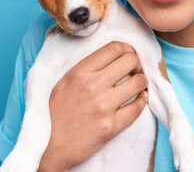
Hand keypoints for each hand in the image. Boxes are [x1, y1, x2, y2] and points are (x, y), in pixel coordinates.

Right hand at [37, 41, 148, 171]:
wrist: (51, 146)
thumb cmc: (56, 113)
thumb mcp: (64, 82)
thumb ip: (86, 68)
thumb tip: (111, 56)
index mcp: (80, 72)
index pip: (114, 48)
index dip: (126, 49)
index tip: (127, 55)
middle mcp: (93, 86)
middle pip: (129, 61)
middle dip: (136, 63)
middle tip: (135, 69)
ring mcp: (104, 106)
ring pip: (138, 83)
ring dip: (141, 81)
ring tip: (137, 84)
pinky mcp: (111, 126)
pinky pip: (137, 107)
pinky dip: (141, 101)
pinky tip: (139, 99)